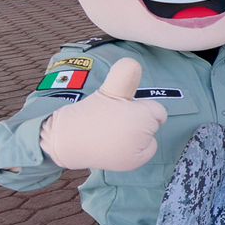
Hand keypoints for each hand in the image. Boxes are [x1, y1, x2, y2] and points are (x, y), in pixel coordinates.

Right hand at [39, 59, 166, 171]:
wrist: (66, 140)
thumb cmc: (90, 113)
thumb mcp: (109, 91)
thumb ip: (124, 76)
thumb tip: (134, 61)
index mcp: (142, 114)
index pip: (157, 110)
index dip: (137, 108)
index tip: (117, 110)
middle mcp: (144, 135)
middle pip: (153, 124)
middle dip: (137, 121)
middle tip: (111, 122)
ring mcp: (140, 151)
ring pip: (150, 138)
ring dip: (136, 135)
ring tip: (110, 133)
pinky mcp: (134, 163)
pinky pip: (146, 153)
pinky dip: (136, 150)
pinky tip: (115, 145)